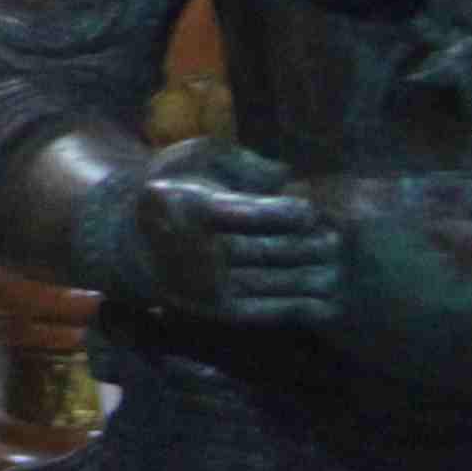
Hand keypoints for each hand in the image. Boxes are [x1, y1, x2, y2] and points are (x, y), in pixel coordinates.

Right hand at [70, 139, 338, 325]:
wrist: (132, 243)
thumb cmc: (174, 189)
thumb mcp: (195, 158)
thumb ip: (241, 162)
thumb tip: (286, 176)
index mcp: (188, 207)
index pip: (249, 213)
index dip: (287, 213)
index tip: (310, 208)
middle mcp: (194, 251)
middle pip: (264, 250)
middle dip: (307, 247)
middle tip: (336, 240)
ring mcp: (204, 286)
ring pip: (270, 283)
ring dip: (311, 278)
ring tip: (339, 267)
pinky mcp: (214, 311)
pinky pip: (265, 311)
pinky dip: (300, 308)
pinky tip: (328, 302)